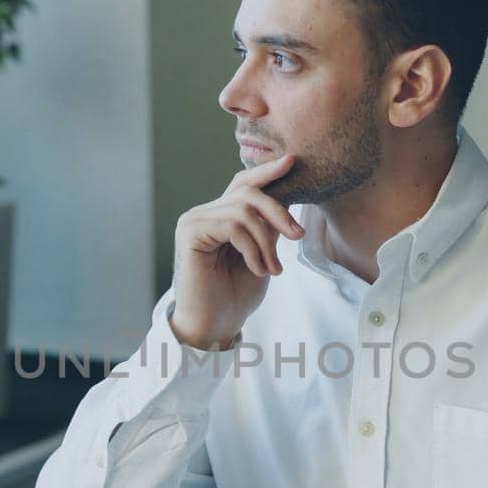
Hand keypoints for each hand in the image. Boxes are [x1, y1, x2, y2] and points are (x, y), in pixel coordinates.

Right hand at [168, 154, 302, 348]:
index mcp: (220, 215)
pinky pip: (232, 225)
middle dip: (278, 211)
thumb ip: (270, 227)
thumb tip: (289, 196)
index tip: (292, 162)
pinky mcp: (190, 233)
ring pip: (243, 210)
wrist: (216, 325)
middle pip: (247, 191)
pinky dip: (252, 248)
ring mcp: (194, 221)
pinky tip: (257, 268)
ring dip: (266, 241)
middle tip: (297, 236)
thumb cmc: (237, 294)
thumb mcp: (263, 254)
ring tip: (272, 267)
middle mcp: (204, 213)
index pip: (243, 183)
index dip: (266, 172)